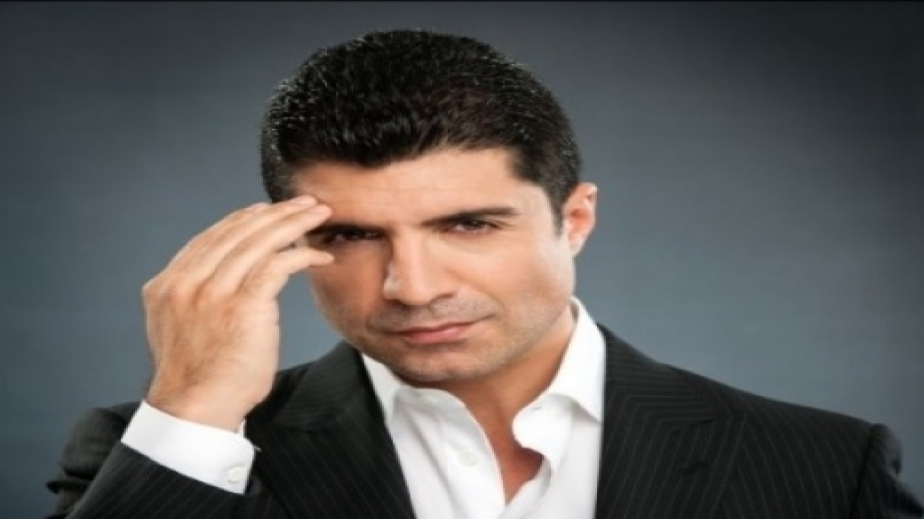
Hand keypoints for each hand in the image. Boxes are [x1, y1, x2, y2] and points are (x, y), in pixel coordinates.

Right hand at [142, 196, 332, 430]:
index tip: (267, 210)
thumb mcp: (180, 329)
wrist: (194, 410)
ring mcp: (213, 292)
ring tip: (318, 214)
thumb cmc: (197, 379)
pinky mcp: (242, 305)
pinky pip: (277, 265)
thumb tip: (221, 281)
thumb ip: (194, 300)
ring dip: (293, 223)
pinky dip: (301, 254)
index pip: (211, 238)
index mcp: (168, 285)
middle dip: (275, 212)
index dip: (243, 219)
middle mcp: (187, 282)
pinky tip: (318, 254)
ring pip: (259, 242)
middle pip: (237, 232)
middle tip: (303, 202)